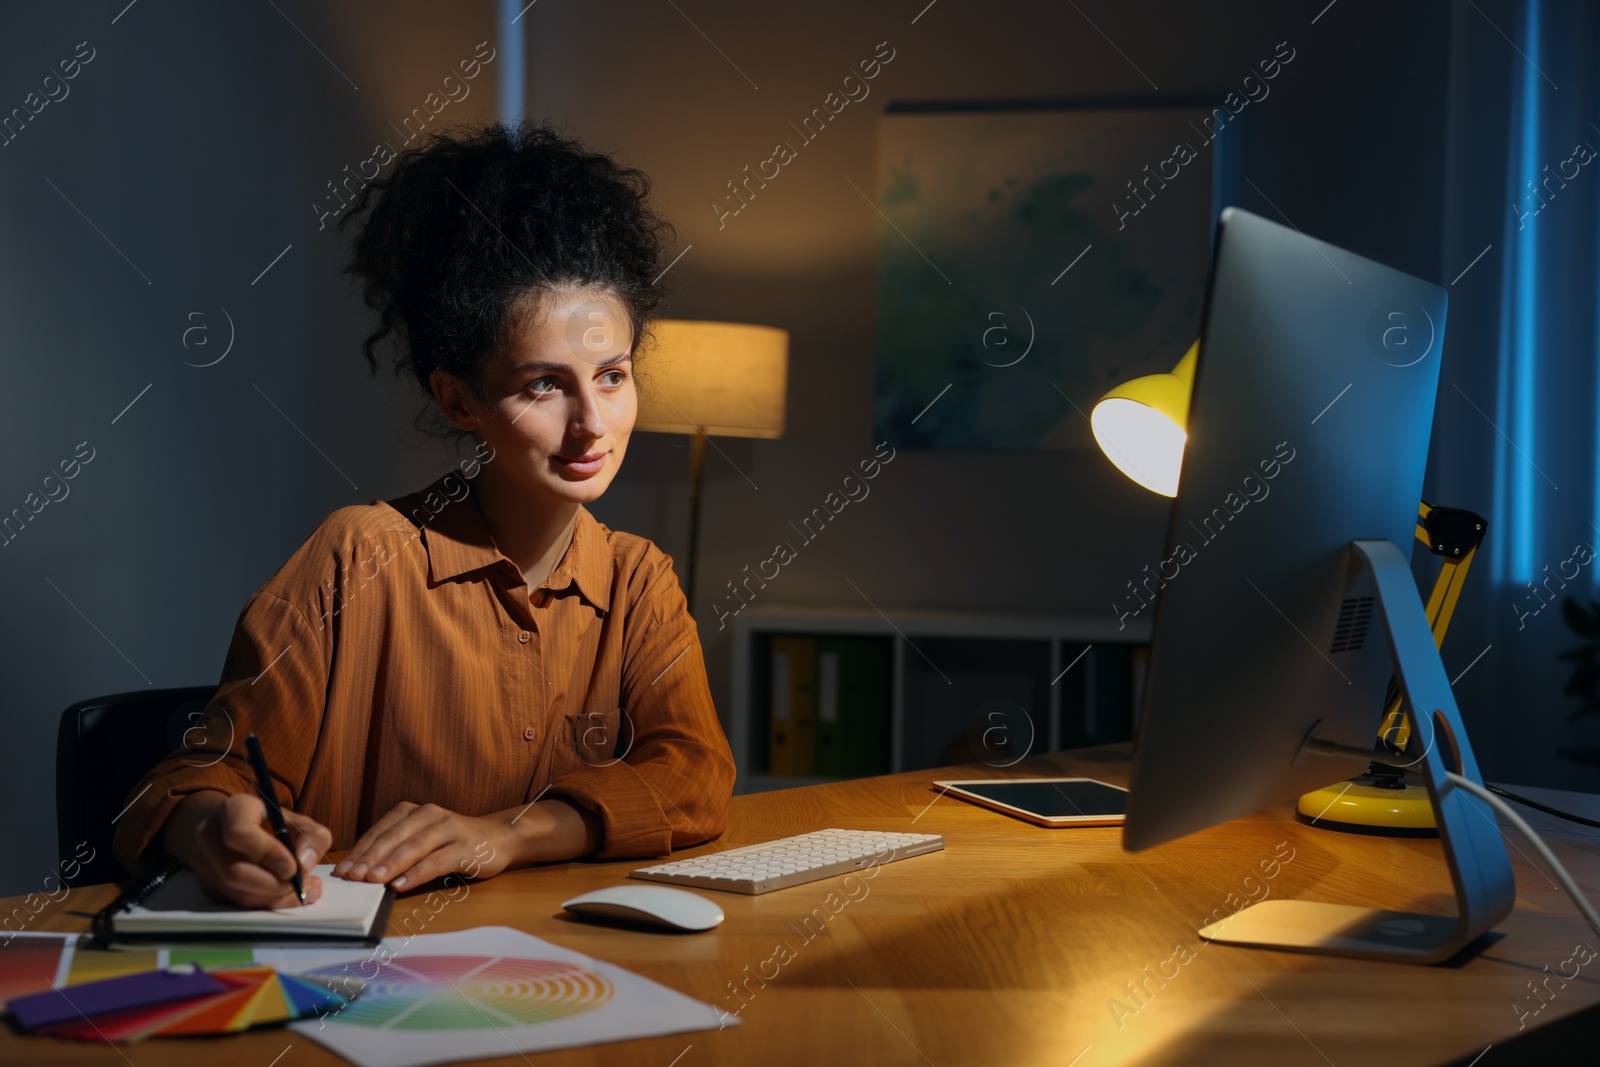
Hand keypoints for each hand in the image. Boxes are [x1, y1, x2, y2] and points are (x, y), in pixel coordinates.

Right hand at [164, 791, 332, 908]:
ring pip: (238, 893)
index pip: (239, 834)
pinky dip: (268, 903)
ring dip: (276, 898)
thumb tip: (305, 864)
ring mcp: (204, 864)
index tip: (293, 867)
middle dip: (275, 885)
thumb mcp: (296, 819)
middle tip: (302, 882)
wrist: (230, 826)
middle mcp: (209, 836)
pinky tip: (288, 895)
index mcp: (233, 810)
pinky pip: (238, 903)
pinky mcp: (208, 886)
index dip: (268, 853)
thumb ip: (312, 836)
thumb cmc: (268, 821)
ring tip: (304, 889)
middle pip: (235, 872)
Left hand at [335, 802, 509, 889]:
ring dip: (391, 864)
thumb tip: (359, 872)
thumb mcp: (421, 840)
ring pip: (414, 846)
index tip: (341, 871)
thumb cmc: (453, 843)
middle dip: (370, 858)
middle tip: (352, 877)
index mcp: (413, 811)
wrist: (499, 838)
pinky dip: (417, 873)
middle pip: (394, 837)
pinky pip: (437, 860)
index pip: (380, 831)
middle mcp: (430, 814)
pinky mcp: (467, 847)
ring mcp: (450, 828)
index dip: (360, 851)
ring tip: (373, 880)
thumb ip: (396, 850)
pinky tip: (401, 885)